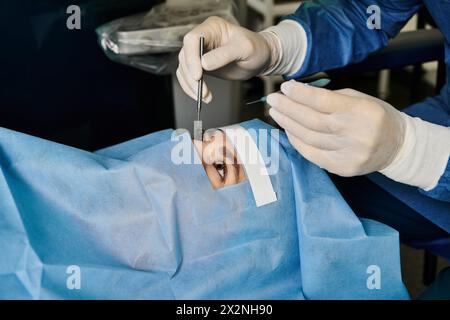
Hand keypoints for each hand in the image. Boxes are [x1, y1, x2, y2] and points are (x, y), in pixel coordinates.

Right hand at [177, 16, 277, 102]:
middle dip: (191, 76)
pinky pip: (189, 77)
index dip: (192, 58)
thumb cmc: (256, 48)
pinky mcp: (201, 67)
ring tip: (205, 96)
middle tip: (201, 91)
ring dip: (191, 85)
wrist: (261, 58)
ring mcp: (200, 53)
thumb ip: (225, 54)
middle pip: (185, 56)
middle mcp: (203, 39)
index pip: (192, 39)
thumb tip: (204, 63)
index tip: (198, 75)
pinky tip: (203, 96)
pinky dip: (192, 88)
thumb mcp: (245, 48)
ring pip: (184, 69)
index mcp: (212, 28)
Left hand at [267, 81, 406, 175]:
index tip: (285, 88)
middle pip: (311, 120)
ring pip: (308, 137)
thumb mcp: (360, 99)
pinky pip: (311, 153)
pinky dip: (297, 141)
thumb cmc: (375, 117)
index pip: (322, 101)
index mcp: (361, 111)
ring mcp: (347, 153)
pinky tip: (288, 130)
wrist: (397, 146)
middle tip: (273, 100)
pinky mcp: (341, 167)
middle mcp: (354, 133)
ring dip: (288, 124)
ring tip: (276, 113)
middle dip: (288, 108)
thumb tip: (298, 94)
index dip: (300, 94)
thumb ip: (331, 97)